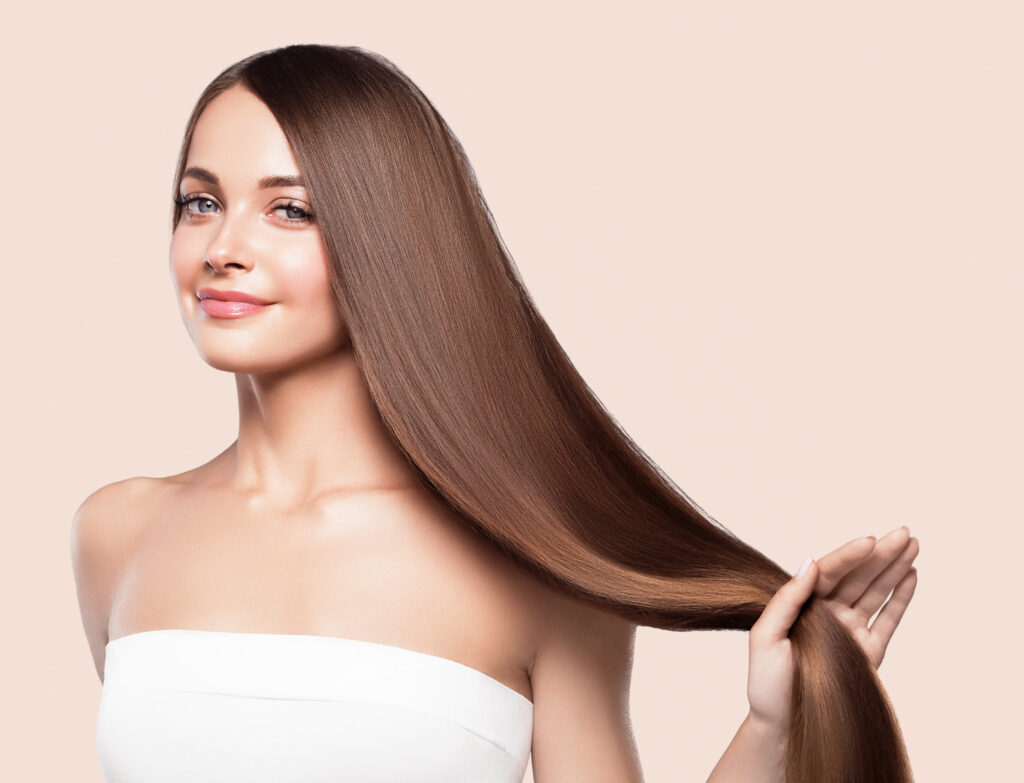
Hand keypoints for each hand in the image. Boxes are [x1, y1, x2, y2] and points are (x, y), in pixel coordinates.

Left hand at [745, 526, 919, 730]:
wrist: (783, 727)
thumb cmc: (767, 685)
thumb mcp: (764, 637)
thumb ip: (787, 599)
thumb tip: (809, 562)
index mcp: (802, 604)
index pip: (829, 572)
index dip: (850, 555)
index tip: (869, 540)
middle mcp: (827, 612)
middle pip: (858, 576)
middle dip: (881, 553)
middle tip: (904, 532)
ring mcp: (849, 630)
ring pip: (875, 592)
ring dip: (895, 568)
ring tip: (912, 544)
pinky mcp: (868, 651)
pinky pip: (887, 619)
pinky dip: (901, 598)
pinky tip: (911, 575)